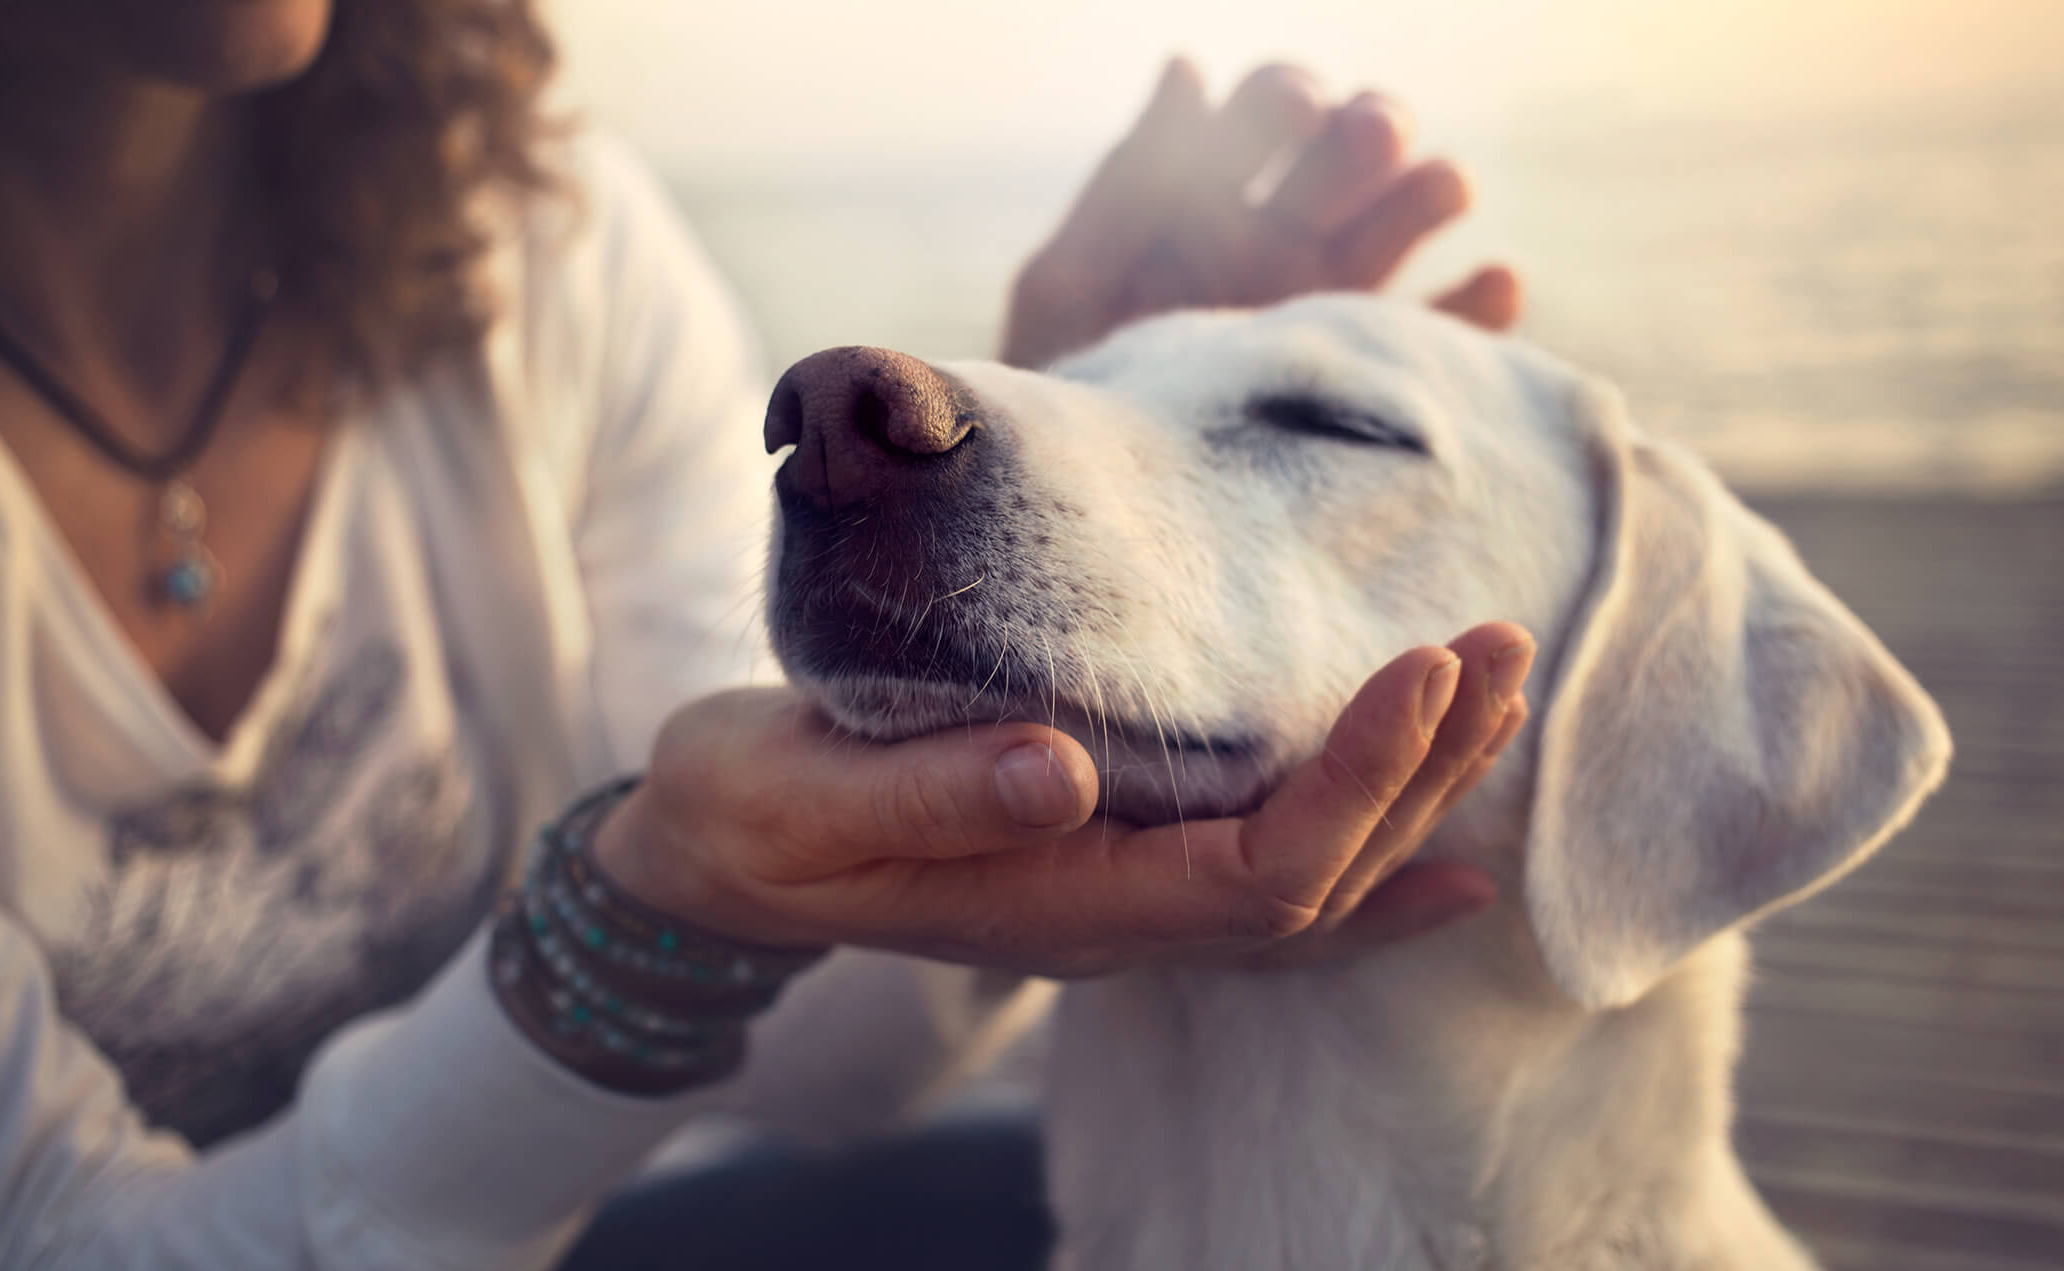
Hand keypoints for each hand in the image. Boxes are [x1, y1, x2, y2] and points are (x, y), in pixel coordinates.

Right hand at [593, 623, 1533, 978]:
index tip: (1424, 666)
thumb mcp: (801, 798)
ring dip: (1416, 792)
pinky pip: (1272, 885)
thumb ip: (928, 794)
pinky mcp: (1114, 860)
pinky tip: (1449, 851)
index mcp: (1058, 905)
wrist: (714, 858)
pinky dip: (1372, 862)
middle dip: (1422, 768)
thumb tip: (1060, 769)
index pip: (1257, 871)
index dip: (1356, 781)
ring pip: (1312, 879)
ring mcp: (1122, 901)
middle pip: (1318, 879)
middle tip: (1498, 645)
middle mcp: (1115, 919)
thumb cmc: (749, 817)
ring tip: (1496, 693)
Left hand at [1002, 60, 1520, 369]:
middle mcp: (1282, 245)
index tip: (1295, 110)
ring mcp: (1334, 311)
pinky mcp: (1374, 385)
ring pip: (1405, 225)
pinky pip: (1446, 338)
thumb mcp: (1070, 291)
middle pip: (1350, 156)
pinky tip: (1494, 282)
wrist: (1096, 526)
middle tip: (1369, 137)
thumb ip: (1127, 187)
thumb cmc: (1066, 404)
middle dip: (1368, 130)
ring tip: (1442, 188)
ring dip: (1430, 191)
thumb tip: (1188, 67)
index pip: (1268, 115)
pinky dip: (1480, 307)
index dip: (1287, 99)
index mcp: (1209, 204)